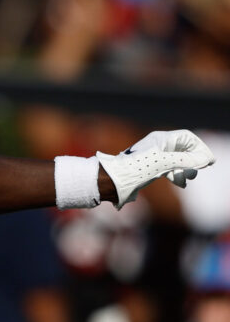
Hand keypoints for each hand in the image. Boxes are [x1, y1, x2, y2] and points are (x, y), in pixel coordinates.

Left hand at [97, 130, 214, 207]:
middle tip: (196, 172)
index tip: (207, 161)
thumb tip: (205, 159)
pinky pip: (169, 168)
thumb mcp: (164, 163)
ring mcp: (153, 157)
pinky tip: (180, 183)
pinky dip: (176, 174)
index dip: (200, 147)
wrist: (113, 180)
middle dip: (193, 160)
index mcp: (161, 139)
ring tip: (187, 179)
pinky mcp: (149, 168)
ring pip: (177, 160)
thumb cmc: (136, 168)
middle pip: (184, 149)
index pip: (187, 138)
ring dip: (185, 169)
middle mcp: (157, 145)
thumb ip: (186, 159)